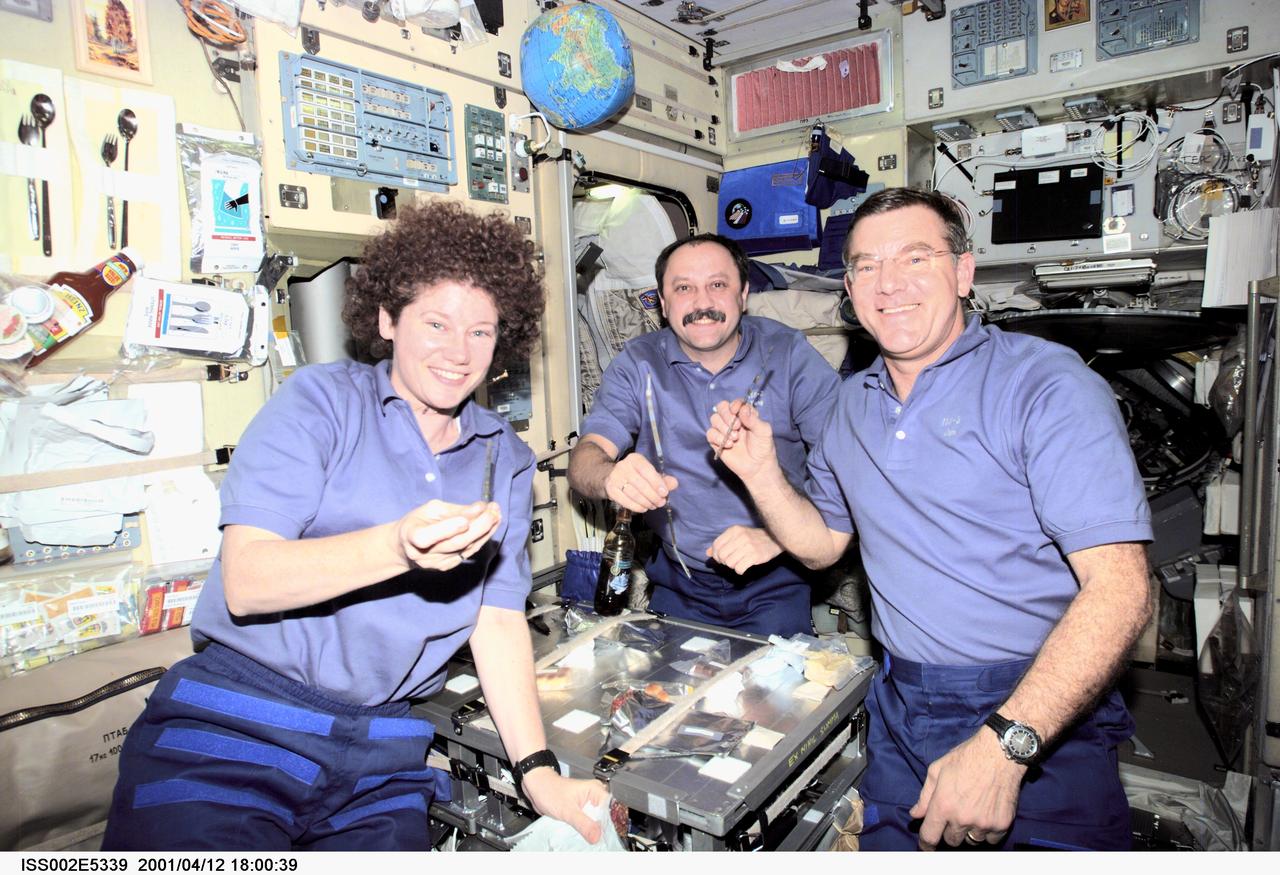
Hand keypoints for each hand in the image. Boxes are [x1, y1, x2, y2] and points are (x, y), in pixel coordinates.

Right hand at [394, 499, 499, 571]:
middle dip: (479, 526)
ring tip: (497, 515)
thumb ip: (454, 510)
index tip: (465, 520)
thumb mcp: (430, 509)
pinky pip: (469, 553)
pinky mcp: (447, 567)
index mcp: (412, 536)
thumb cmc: (417, 522)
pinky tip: (492, 526)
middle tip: (493, 510)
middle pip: (455, 543)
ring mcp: (436, 564)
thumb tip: (480, 508)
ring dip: (486, 532)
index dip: (447, 529)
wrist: (405, 548)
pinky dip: (482, 539)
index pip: (427, 537)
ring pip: (466, 549)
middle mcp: (423, 555)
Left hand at [521, 769, 609, 843]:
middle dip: (601, 830)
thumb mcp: (567, 810)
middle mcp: (595, 796)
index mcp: (596, 790)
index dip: (609, 826)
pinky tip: (583, 836)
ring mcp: (588, 804)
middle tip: (596, 842)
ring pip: (597, 822)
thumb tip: (597, 836)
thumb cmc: (549, 791)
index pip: (611, 811)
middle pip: (605, 818)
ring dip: (593, 831)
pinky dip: (586, 830)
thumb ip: (583, 824)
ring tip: (589, 840)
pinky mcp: (582, 811)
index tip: (606, 839)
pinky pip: (588, 823)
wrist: (537, 787)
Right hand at [604, 452, 676, 512]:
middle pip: (640, 484)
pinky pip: (625, 501)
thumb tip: (674, 484)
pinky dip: (636, 507)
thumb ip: (663, 479)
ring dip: (646, 502)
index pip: (646, 470)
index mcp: (635, 459)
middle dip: (653, 496)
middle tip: (661, 503)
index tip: (664, 493)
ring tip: (653, 506)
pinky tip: (643, 508)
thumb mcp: (649, 473)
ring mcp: (615, 478)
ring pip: (633, 493)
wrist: (610, 476)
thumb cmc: (635, 475)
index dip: (656, 482)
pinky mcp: (611, 489)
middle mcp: (623, 466)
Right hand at [706, 399, 776, 480]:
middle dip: (727, 415)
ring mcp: (723, 430)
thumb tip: (742, 409)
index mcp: (745, 414)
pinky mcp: (716, 441)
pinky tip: (729, 445)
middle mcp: (733, 420)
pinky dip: (718, 438)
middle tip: (737, 427)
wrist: (757, 466)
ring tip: (735, 438)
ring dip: (723, 427)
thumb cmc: (763, 447)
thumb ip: (753, 419)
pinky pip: (710, 433)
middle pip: (721, 407)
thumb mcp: (764, 431)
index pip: (735, 403)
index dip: (735, 405)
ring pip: (714, 419)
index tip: (737, 411)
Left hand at [706, 525, 781, 573]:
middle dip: (724, 562)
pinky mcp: (755, 556)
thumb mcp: (737, 536)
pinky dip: (739, 570)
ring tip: (739, 563)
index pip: (716, 545)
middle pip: (722, 556)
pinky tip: (744, 567)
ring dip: (732, 566)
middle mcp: (740, 536)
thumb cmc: (753, 539)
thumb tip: (707, 553)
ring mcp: (748, 546)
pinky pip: (739, 569)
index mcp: (734, 530)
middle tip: (731, 561)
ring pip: (729, 563)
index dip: (716, 555)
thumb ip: (722, 543)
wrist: (774, 540)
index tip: (722, 558)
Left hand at [909, 729, 1023, 849]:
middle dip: (950, 831)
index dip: (926, 844)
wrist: (1000, 753)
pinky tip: (987, 814)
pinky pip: (991, 839)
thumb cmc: (966, 757)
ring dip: (969, 831)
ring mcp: (983, 823)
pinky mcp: (1001, 824)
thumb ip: (925, 796)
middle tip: (956, 814)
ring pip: (972, 840)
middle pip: (951, 841)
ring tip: (973, 811)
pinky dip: (988, 831)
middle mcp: (962, 818)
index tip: (927, 846)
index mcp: (943, 805)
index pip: (930, 837)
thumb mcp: (937, 770)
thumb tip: (915, 814)